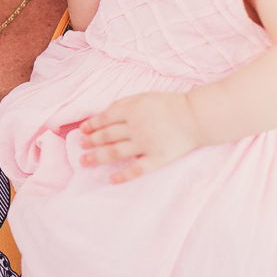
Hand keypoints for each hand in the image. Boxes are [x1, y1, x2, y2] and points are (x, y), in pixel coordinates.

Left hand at [78, 91, 201, 182]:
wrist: (195, 117)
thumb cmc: (169, 104)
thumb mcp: (143, 97)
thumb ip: (123, 104)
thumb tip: (105, 112)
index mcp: (131, 111)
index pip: (104, 119)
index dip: (92, 125)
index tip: (82, 130)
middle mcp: (134, 128)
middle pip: (107, 136)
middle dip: (91, 141)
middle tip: (80, 145)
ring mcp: (145, 145)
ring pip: (115, 153)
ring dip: (97, 157)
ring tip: (84, 161)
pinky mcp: (156, 159)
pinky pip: (136, 169)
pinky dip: (123, 176)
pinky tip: (110, 180)